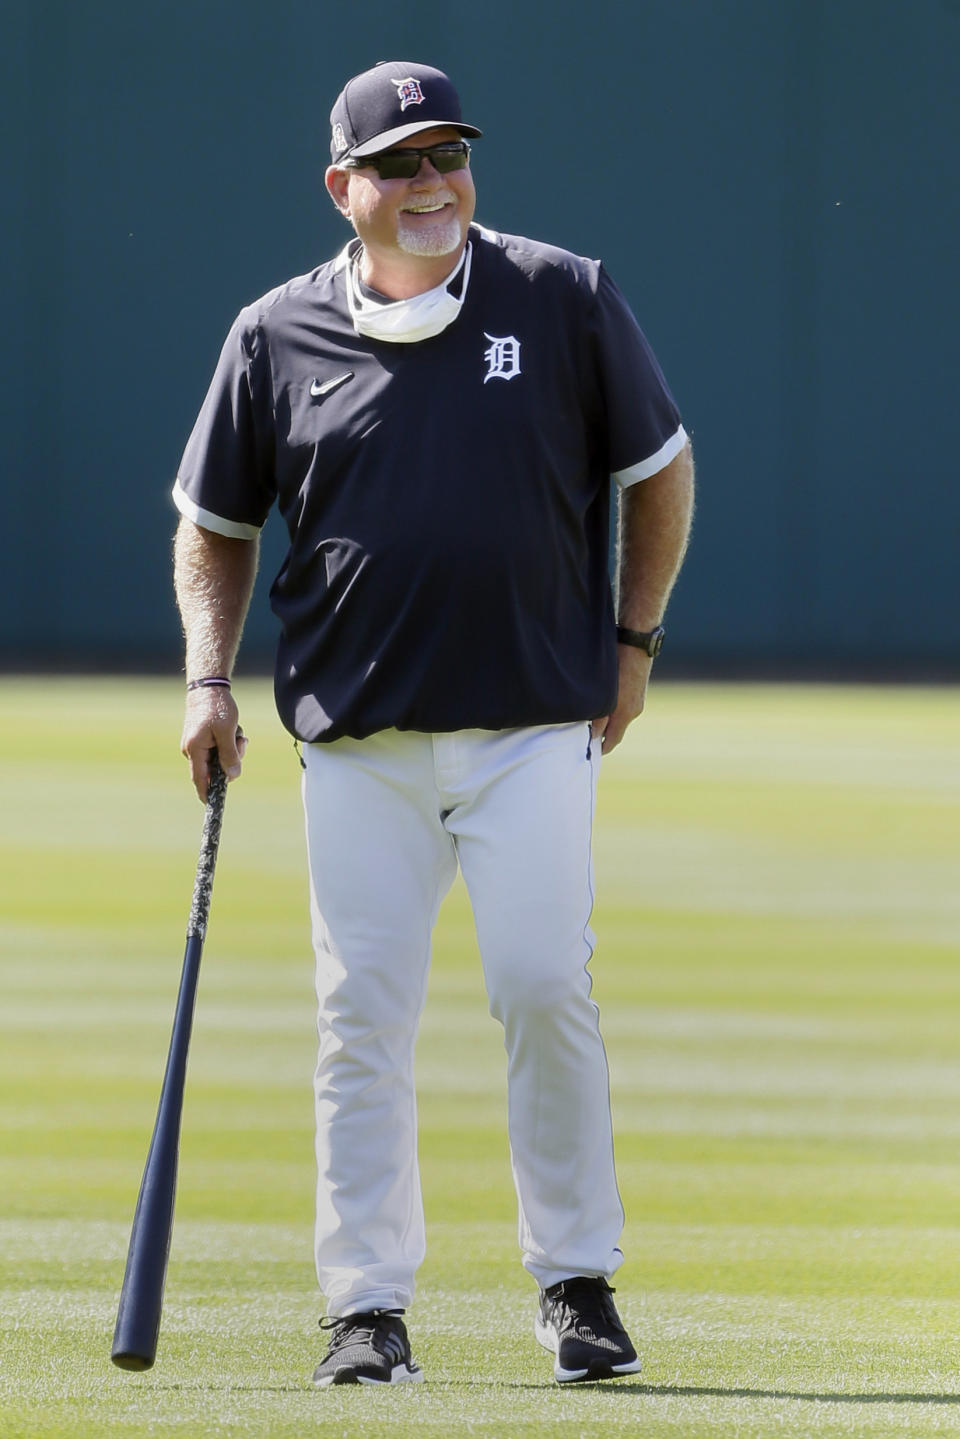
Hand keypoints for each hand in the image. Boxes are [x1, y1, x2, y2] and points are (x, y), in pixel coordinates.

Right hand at [180, 687, 247, 801]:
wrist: (208, 686)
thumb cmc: (216, 707)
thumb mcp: (227, 732)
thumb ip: (230, 755)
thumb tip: (232, 776)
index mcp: (195, 749)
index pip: (200, 779)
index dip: (207, 793)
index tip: (213, 804)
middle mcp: (192, 749)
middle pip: (214, 768)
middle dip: (231, 759)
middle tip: (240, 742)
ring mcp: (196, 743)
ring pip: (219, 756)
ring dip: (232, 747)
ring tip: (236, 731)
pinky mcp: (202, 737)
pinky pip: (218, 747)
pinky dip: (228, 741)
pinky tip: (233, 729)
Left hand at [591, 647, 652, 754]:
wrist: (637, 642)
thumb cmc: (619, 663)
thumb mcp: (606, 692)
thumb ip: (600, 715)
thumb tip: (594, 735)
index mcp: (626, 713)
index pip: (613, 740)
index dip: (602, 748)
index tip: (591, 752)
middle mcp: (634, 710)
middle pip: (617, 730)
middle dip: (604, 736)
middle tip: (587, 738)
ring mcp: (638, 700)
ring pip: (620, 718)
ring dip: (608, 721)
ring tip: (593, 720)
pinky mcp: (638, 691)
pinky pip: (624, 707)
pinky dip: (614, 710)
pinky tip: (604, 702)